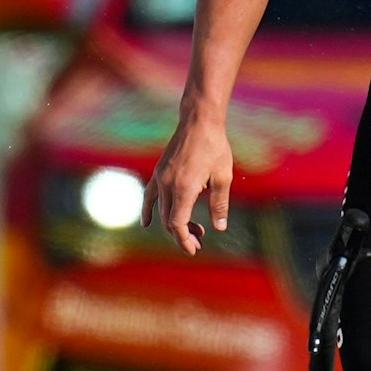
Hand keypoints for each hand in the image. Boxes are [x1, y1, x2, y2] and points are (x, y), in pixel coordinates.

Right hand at [141, 111, 232, 254]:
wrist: (199, 122)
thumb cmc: (214, 147)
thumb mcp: (223, 177)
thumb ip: (220, 204)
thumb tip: (220, 227)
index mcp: (184, 188)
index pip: (177, 224)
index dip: (184, 240)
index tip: (194, 249)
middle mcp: (168, 185)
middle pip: (169, 220)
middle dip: (182, 234)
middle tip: (200, 239)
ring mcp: (160, 177)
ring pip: (161, 210)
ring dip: (172, 224)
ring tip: (191, 230)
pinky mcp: (159, 171)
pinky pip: (149, 195)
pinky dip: (148, 210)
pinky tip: (147, 222)